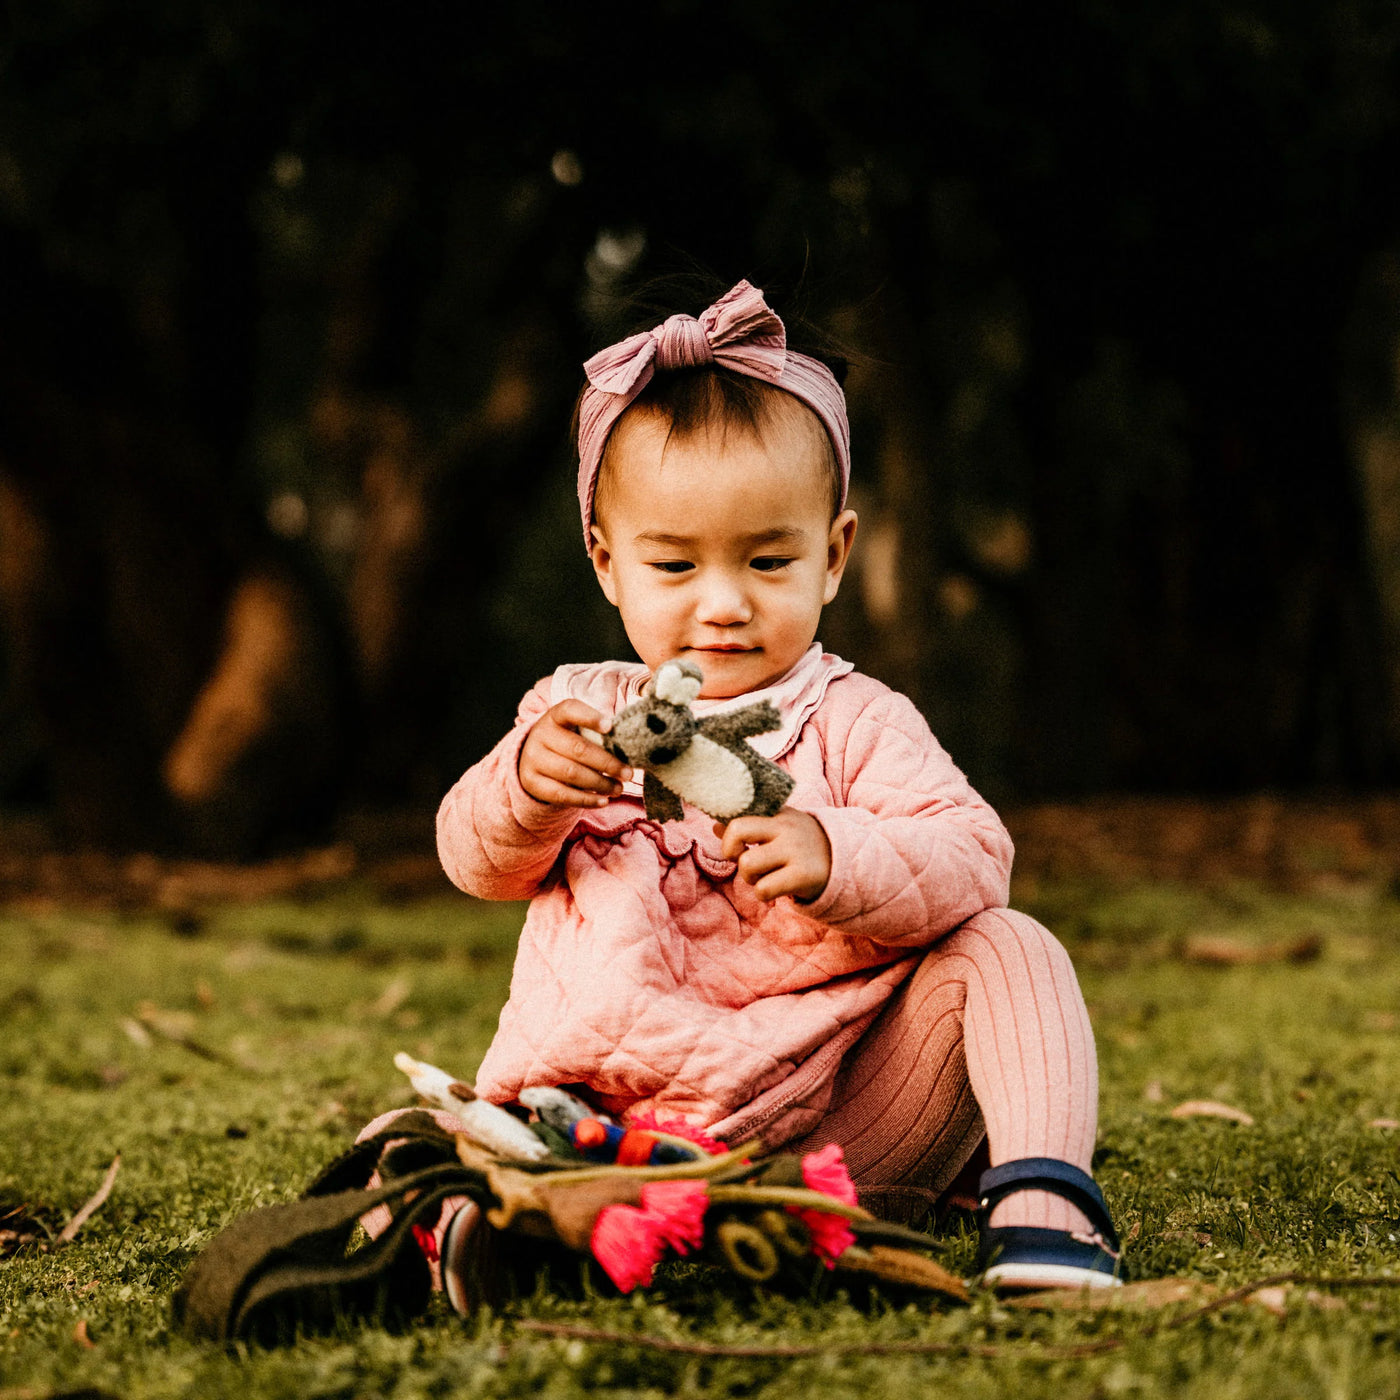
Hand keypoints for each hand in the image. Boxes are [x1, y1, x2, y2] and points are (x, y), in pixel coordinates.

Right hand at [519, 700, 629, 807]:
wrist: (533, 759)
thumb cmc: (566, 741)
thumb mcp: (575, 730)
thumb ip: (597, 733)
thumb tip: (627, 745)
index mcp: (554, 716)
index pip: (570, 710)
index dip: (590, 717)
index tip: (610, 726)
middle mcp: (540, 735)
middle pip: (578, 748)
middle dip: (607, 762)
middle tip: (628, 773)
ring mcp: (533, 760)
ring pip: (572, 773)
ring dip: (600, 783)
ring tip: (618, 788)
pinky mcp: (532, 783)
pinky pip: (562, 795)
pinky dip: (586, 800)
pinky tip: (603, 801)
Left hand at [716, 810, 831, 903]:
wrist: (846, 863)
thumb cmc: (803, 847)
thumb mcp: (780, 829)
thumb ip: (750, 826)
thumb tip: (716, 825)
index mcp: (778, 813)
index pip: (739, 812)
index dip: (728, 834)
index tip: (738, 847)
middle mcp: (786, 827)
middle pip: (736, 831)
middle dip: (731, 851)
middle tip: (744, 860)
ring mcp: (795, 850)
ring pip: (747, 864)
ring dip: (750, 878)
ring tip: (766, 877)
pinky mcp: (802, 875)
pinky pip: (763, 889)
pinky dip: (764, 894)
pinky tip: (777, 890)